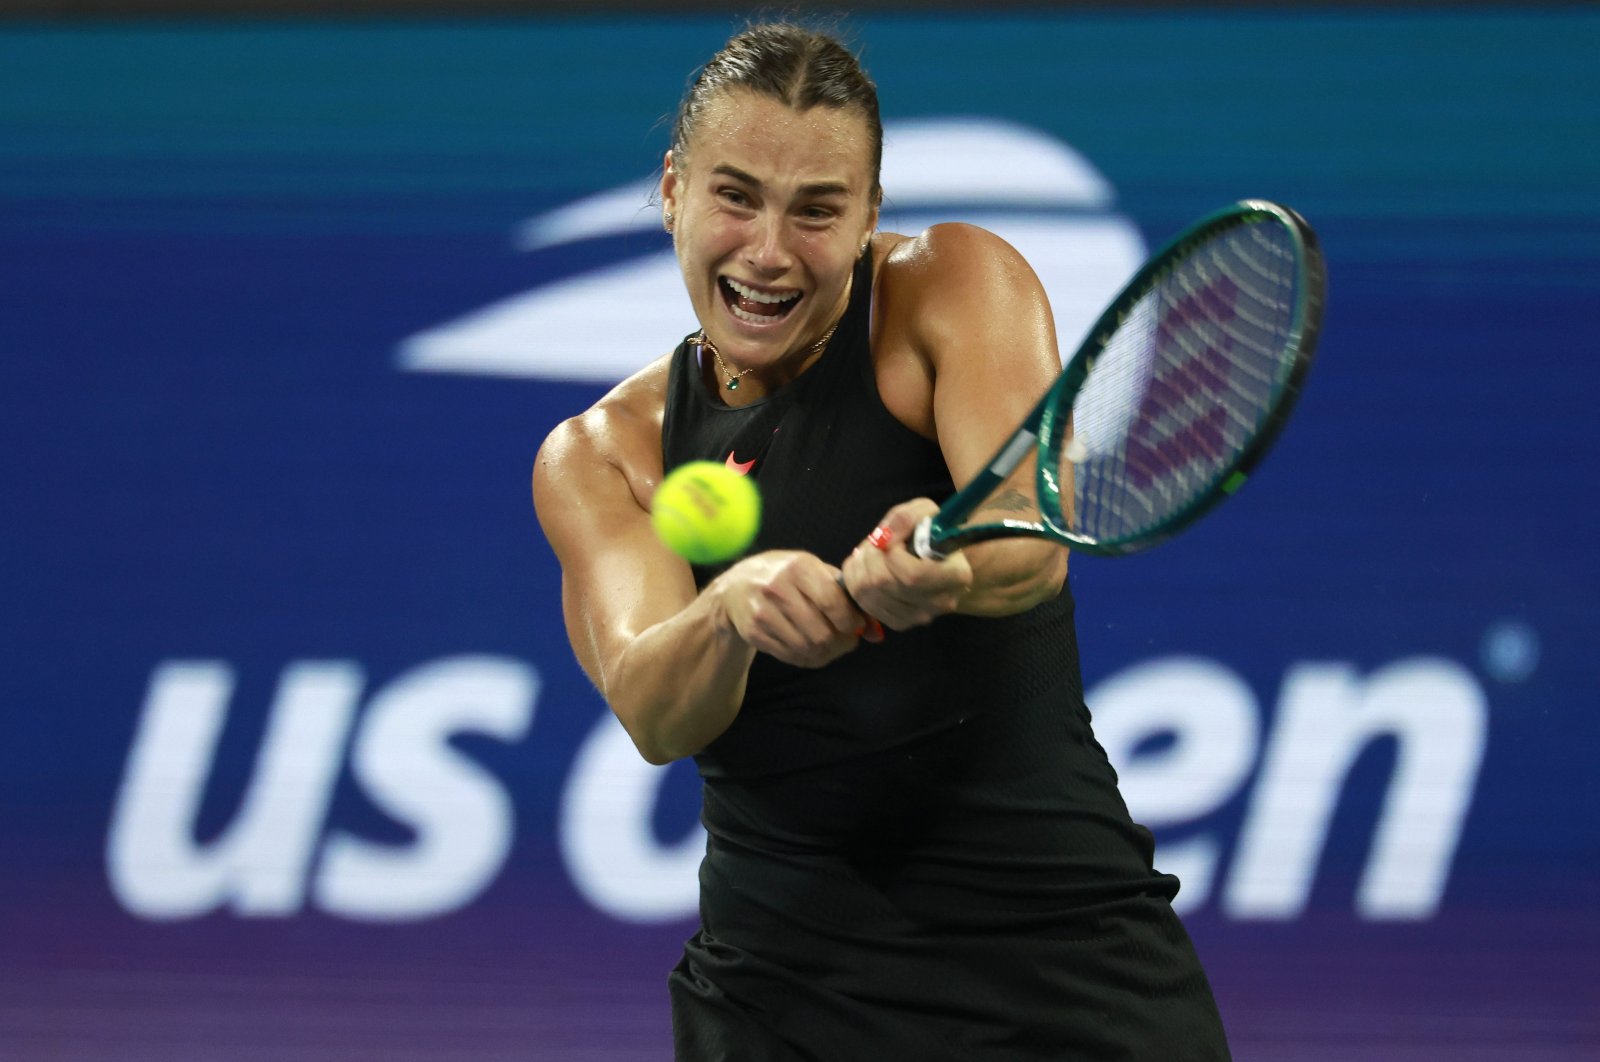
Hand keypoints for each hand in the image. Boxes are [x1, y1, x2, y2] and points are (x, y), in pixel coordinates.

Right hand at [714, 550, 870, 667]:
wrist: (736, 586)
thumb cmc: (786, 577)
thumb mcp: (814, 572)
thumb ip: (846, 597)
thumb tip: (877, 633)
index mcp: (799, 567)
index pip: (832, 603)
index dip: (851, 622)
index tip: (857, 626)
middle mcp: (778, 588)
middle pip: (821, 633)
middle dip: (842, 643)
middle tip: (848, 641)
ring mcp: (763, 612)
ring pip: (807, 649)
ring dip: (827, 654)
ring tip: (832, 647)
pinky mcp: (754, 632)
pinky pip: (791, 657)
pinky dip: (809, 660)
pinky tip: (813, 650)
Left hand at [840, 499, 972, 630]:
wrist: (934, 559)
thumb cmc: (930, 533)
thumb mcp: (925, 512)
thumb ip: (907, 518)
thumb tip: (885, 537)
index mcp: (955, 576)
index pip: (912, 575)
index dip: (892, 555)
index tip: (890, 539)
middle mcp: (941, 602)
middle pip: (885, 584)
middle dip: (870, 557)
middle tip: (874, 543)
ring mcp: (920, 617)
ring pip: (869, 594)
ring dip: (860, 568)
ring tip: (870, 553)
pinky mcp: (900, 623)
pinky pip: (864, 604)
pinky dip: (856, 583)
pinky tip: (866, 569)